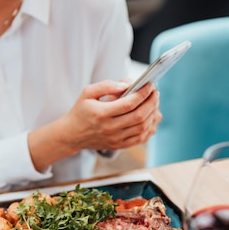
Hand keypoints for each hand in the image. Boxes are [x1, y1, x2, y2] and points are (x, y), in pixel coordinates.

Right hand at [28, 80, 161, 171]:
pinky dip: (150, 127)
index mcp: (101, 113)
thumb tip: (127, 84)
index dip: (143, 93)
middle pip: (139, 116)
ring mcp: (115, 139)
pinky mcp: (119, 145)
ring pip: (142, 128)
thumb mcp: (87, 92)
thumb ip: (106, 85)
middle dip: (151, 102)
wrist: (72, 134)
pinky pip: (140, 138)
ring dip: (153, 114)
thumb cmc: (81, 110)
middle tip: (155, 92)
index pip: (129, 103)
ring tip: (154, 103)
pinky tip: (151, 117)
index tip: (150, 85)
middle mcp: (110, 128)